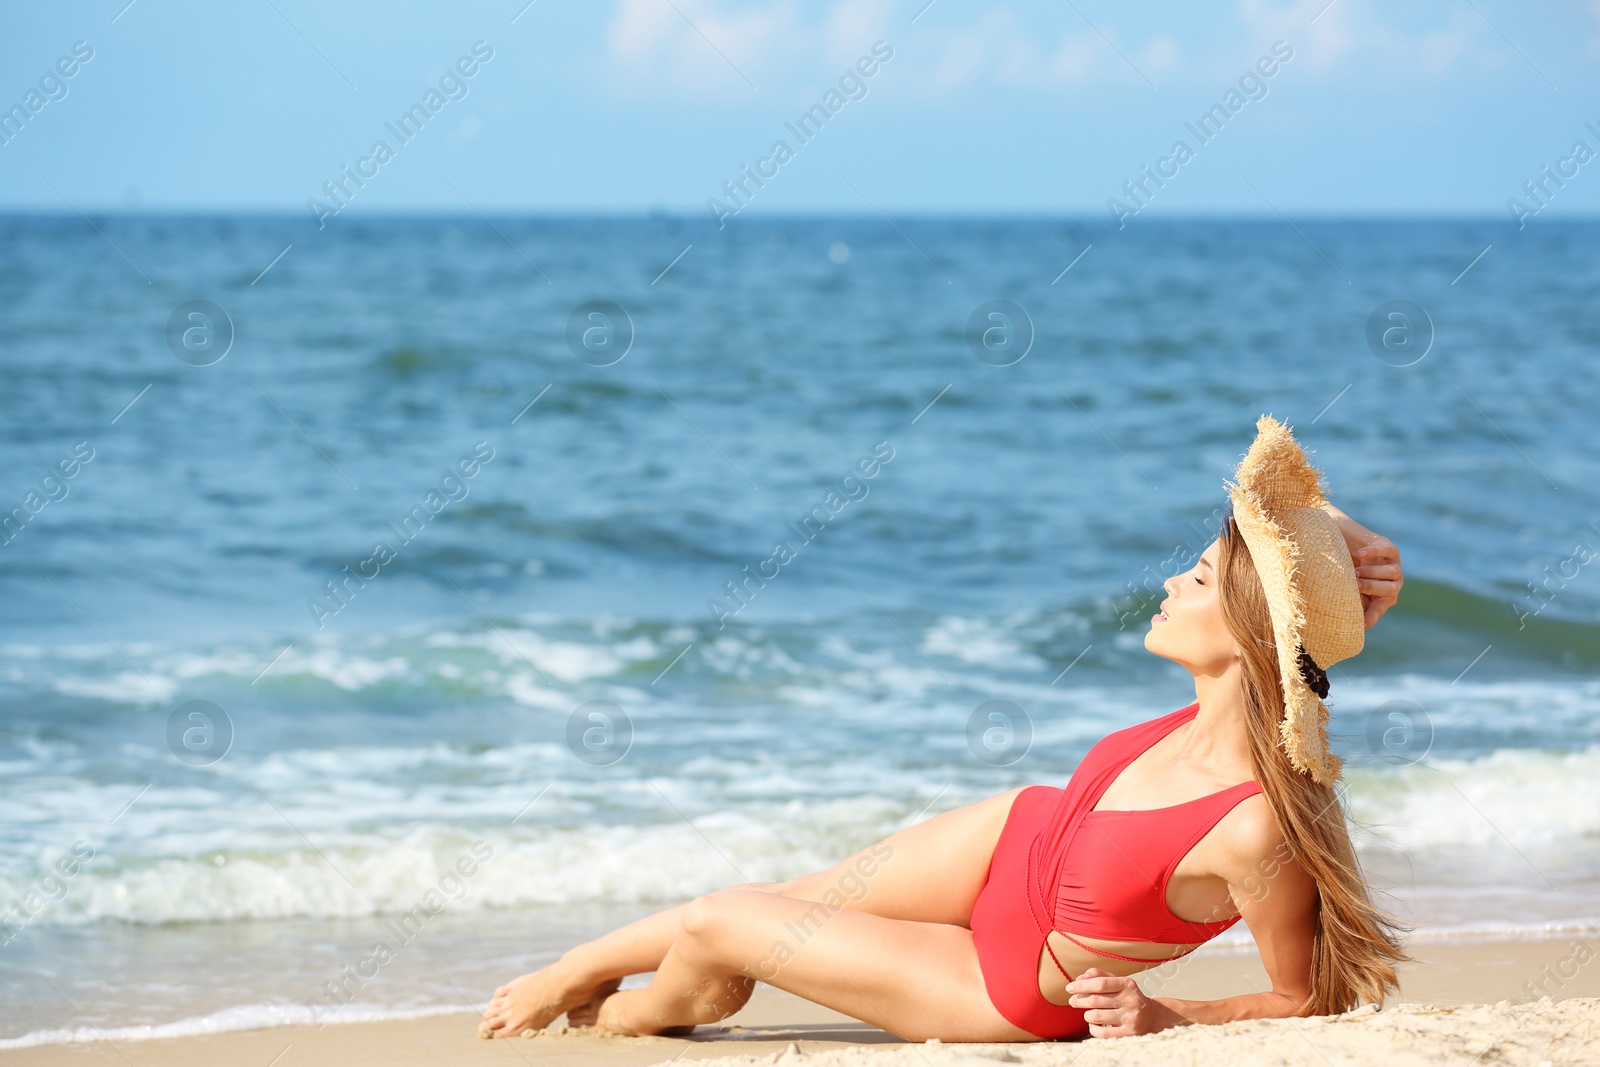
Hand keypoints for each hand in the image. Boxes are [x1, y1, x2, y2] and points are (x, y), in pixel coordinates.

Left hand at [1065, 968, 1178, 1037]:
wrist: (1153, 1017)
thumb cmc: (1129, 997)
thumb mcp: (1118, 982)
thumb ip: (1099, 976)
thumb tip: (1079, 978)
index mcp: (1127, 984)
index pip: (1100, 983)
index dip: (1081, 985)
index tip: (1069, 988)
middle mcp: (1130, 1000)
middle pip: (1095, 1000)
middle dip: (1079, 1000)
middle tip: (1072, 1001)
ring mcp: (1130, 1018)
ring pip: (1097, 1016)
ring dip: (1087, 1015)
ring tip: (1087, 1013)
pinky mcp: (1129, 1034)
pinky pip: (1103, 1033)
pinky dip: (1093, 1028)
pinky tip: (1093, 1024)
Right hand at [1320, 505, 1403, 627]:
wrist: (1353, 546)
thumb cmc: (1349, 572)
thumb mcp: (1349, 588)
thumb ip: (1349, 600)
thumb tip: (1335, 618)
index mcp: (1383, 598)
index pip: (1379, 609)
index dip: (1372, 616)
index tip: (1361, 623)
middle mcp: (1393, 584)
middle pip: (1390, 590)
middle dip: (1372, 587)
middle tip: (1355, 584)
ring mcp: (1394, 566)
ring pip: (1392, 573)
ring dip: (1372, 572)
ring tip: (1354, 571)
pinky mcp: (1390, 549)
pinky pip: (1386, 551)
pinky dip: (1374, 553)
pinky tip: (1360, 554)